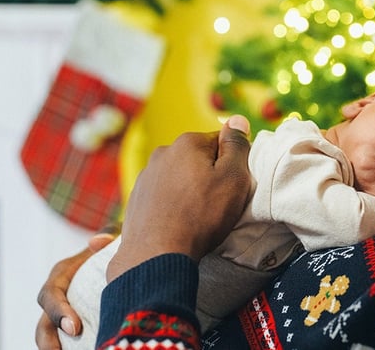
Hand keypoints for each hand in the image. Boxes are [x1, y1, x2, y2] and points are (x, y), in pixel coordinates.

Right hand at [34, 229, 117, 348]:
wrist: (114, 259)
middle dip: (49, 342)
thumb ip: (107, 236)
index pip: (51, 295)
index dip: (58, 312)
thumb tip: (97, 242)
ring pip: (49, 337)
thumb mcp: (110, 239)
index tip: (74, 328)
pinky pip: (65, 343)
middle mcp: (56, 298)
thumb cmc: (111, 248)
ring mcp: (61, 314)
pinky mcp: (71, 326)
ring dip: (54, 349)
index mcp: (61, 276)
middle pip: (43, 324)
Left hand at [107, 115, 251, 281]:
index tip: (233, 186)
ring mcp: (146, 176)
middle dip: (209, 176)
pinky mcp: (136, 199)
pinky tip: (179, 223)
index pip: (221, 142)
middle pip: (198, 159)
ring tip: (197, 217)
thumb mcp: (233, 178)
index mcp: (187, 143)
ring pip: (179, 177)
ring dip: (190, 191)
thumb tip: (237, 119)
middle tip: (217, 204)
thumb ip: (237, 146)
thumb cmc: (200, 217)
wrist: (156, 254)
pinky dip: (172, 205)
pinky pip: (163, 195)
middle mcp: (162, 153)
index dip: (232, 164)